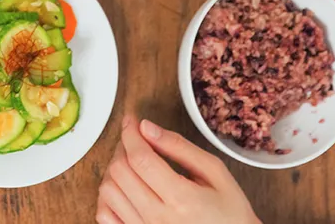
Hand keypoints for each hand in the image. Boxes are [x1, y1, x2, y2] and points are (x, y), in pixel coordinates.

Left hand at [95, 117, 259, 223]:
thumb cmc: (229, 212)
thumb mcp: (215, 172)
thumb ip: (179, 147)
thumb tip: (147, 128)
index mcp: (181, 199)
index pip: (140, 158)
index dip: (130, 133)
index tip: (130, 121)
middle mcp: (158, 218)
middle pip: (119, 172)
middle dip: (123, 146)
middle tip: (135, 139)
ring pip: (108, 191)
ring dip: (113, 169)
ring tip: (131, 162)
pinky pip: (104, 215)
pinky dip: (107, 196)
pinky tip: (123, 186)